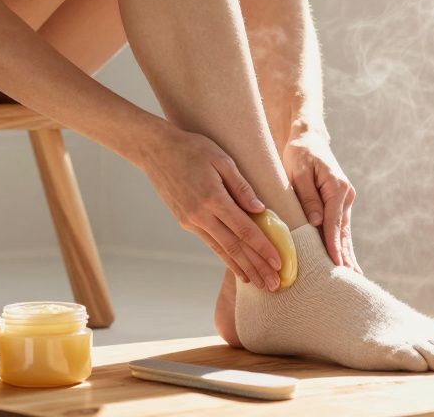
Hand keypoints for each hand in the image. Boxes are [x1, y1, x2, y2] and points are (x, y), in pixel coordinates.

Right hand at [140, 127, 283, 289]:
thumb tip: (260, 209)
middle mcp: (201, 215)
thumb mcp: (221, 159)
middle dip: (256, 267)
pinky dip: (225, 257)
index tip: (278, 263)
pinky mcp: (184, 222)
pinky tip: (237, 268)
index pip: (244, 229)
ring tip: (259, 283)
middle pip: (235, 247)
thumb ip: (240, 186)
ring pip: (222, 250)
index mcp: (213, 198)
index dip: (263, 248)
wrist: (155, 150)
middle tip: (274, 285)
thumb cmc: (191, 148)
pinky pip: (210, 243)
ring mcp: (191, 221)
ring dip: (242, 268)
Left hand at [281, 129, 361, 273]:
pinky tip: (345, 261)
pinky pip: (340, 228)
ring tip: (353, 277)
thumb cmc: (300, 153)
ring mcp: (344, 200)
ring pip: (344, 232)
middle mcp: (345, 195)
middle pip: (344, 231)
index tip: (336, 264)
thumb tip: (316, 222)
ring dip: (347, 254)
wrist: (308, 138)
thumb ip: (307, 196)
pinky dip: (342, 244)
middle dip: (346, 256)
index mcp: (337, 187)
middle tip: (352, 280)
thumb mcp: (299, 171)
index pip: (333, 221)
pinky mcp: (338, 204)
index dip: (334, 244)